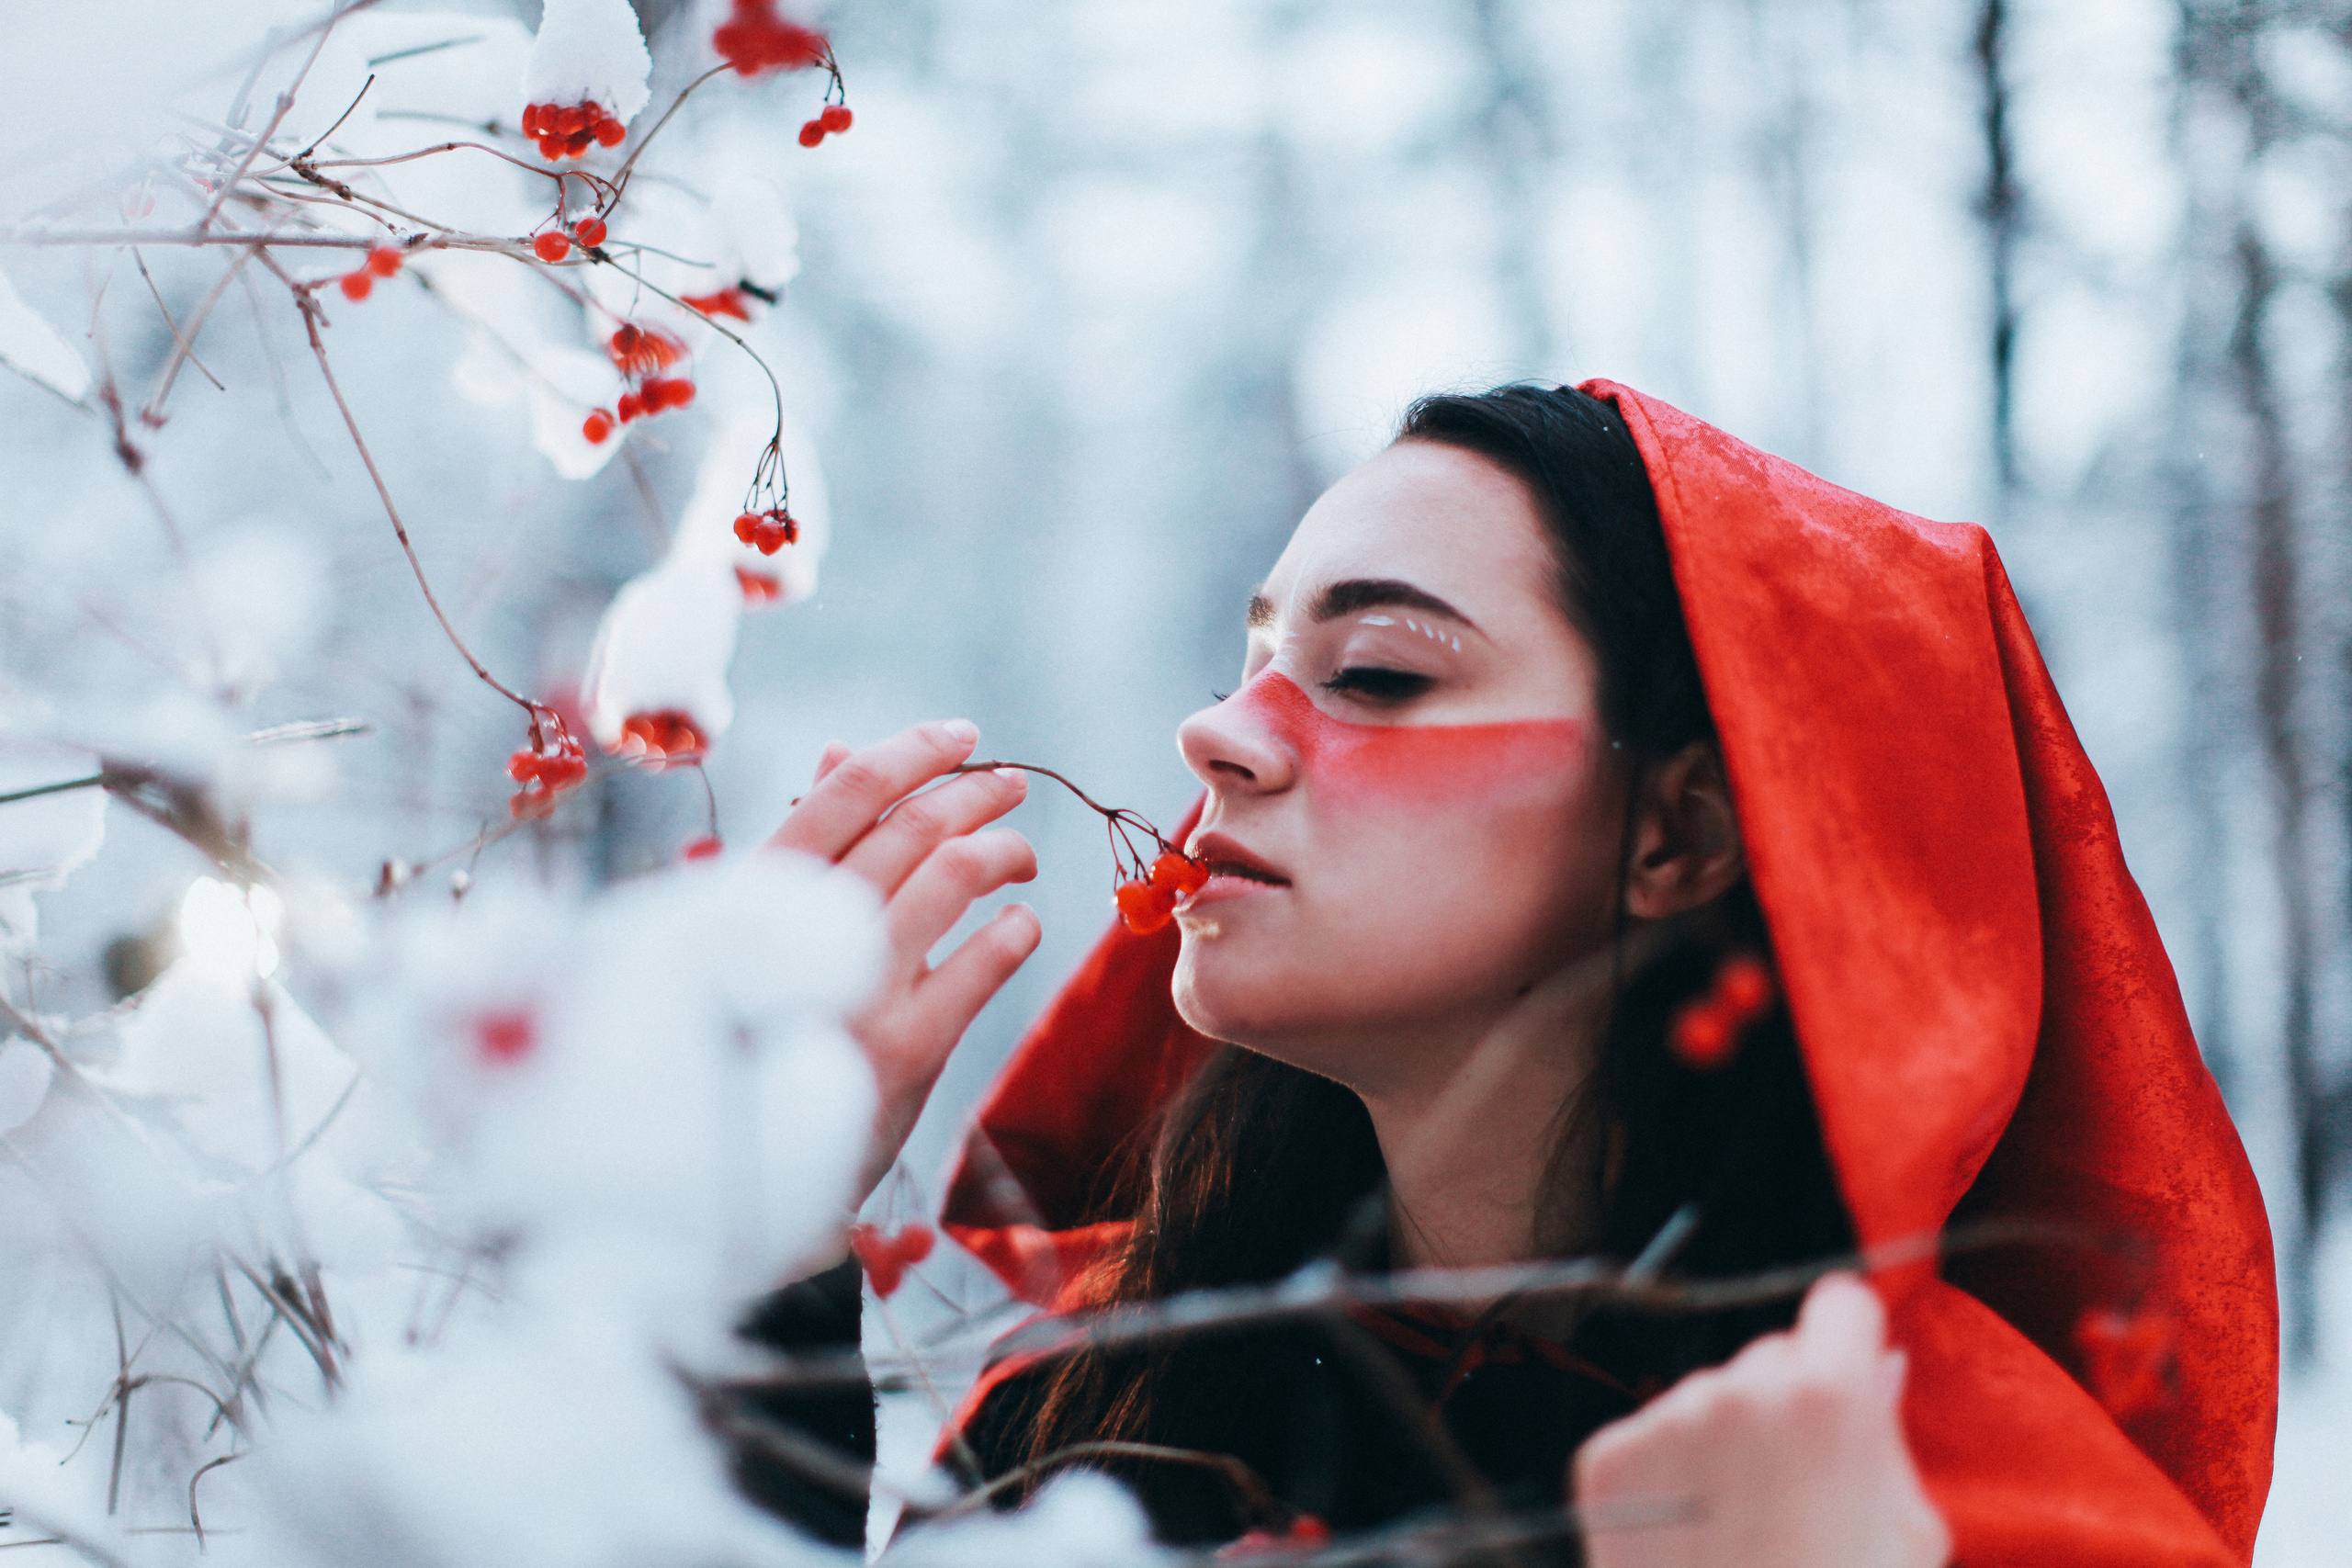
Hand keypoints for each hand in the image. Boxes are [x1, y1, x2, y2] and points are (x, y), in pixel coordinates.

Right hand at [768, 720, 1041, 1207]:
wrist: (734, 1169)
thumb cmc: (744, 1028)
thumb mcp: (752, 934)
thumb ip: (804, 846)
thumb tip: (839, 750)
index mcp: (756, 895)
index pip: (843, 794)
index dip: (911, 751)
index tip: (961, 735)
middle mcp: (803, 933)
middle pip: (912, 827)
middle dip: (975, 792)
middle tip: (1010, 785)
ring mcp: (858, 990)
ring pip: (955, 875)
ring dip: (1004, 850)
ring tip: (1020, 856)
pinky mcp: (907, 1050)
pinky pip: (987, 960)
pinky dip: (1016, 930)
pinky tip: (1020, 926)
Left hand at [1572, 1274, 1949, 1567]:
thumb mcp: (1908, 1536)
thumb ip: (1886, 1440)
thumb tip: (1876, 1365)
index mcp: (1828, 1395)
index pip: (1837, 1304)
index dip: (1846, 1341)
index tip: (1844, 1372)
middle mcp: (1735, 1389)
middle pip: (1767, 1359)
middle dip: (1782, 1408)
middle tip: (1794, 1494)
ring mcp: (1663, 1422)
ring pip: (1704, 1399)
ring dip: (1719, 1444)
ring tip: (1740, 1532)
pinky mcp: (1605, 1460)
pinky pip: (1647, 1440)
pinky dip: (1663, 1480)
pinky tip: (1689, 1542)